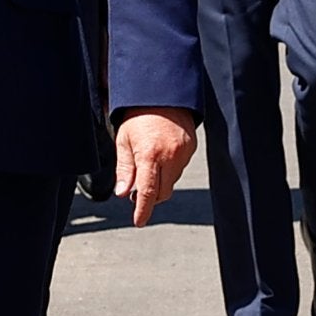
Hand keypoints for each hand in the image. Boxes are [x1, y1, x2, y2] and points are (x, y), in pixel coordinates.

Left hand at [115, 107, 199, 223]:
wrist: (162, 94)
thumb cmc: (138, 117)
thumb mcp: (124, 141)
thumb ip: (125, 169)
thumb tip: (123, 194)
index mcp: (149, 154)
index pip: (147, 192)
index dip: (143, 210)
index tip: (139, 221)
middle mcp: (170, 156)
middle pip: (162, 192)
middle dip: (150, 197)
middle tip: (137, 191)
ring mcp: (183, 153)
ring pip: (172, 182)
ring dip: (160, 182)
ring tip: (148, 164)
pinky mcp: (192, 149)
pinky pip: (180, 169)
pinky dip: (169, 170)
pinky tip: (160, 154)